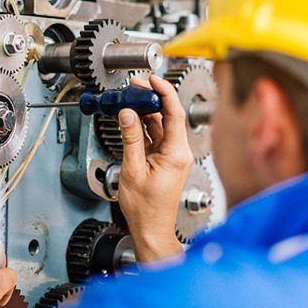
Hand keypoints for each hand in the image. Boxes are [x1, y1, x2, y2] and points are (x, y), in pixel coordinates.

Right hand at [117, 74, 192, 262]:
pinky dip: (144, 125)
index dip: (163, 92)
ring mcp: (172, 155)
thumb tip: (127, 114)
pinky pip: (155, 136)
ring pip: (160, 124)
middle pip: (168, 115)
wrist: (151, 228)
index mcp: (177, 153)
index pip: (175, 112)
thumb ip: (131, 138)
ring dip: (146, 111)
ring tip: (130, 99)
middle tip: (134, 86)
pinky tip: (131, 119)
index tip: (151, 79)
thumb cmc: (146, 208)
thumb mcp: (133, 169)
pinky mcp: (164, 159)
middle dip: (151, 98)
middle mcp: (179, 152)